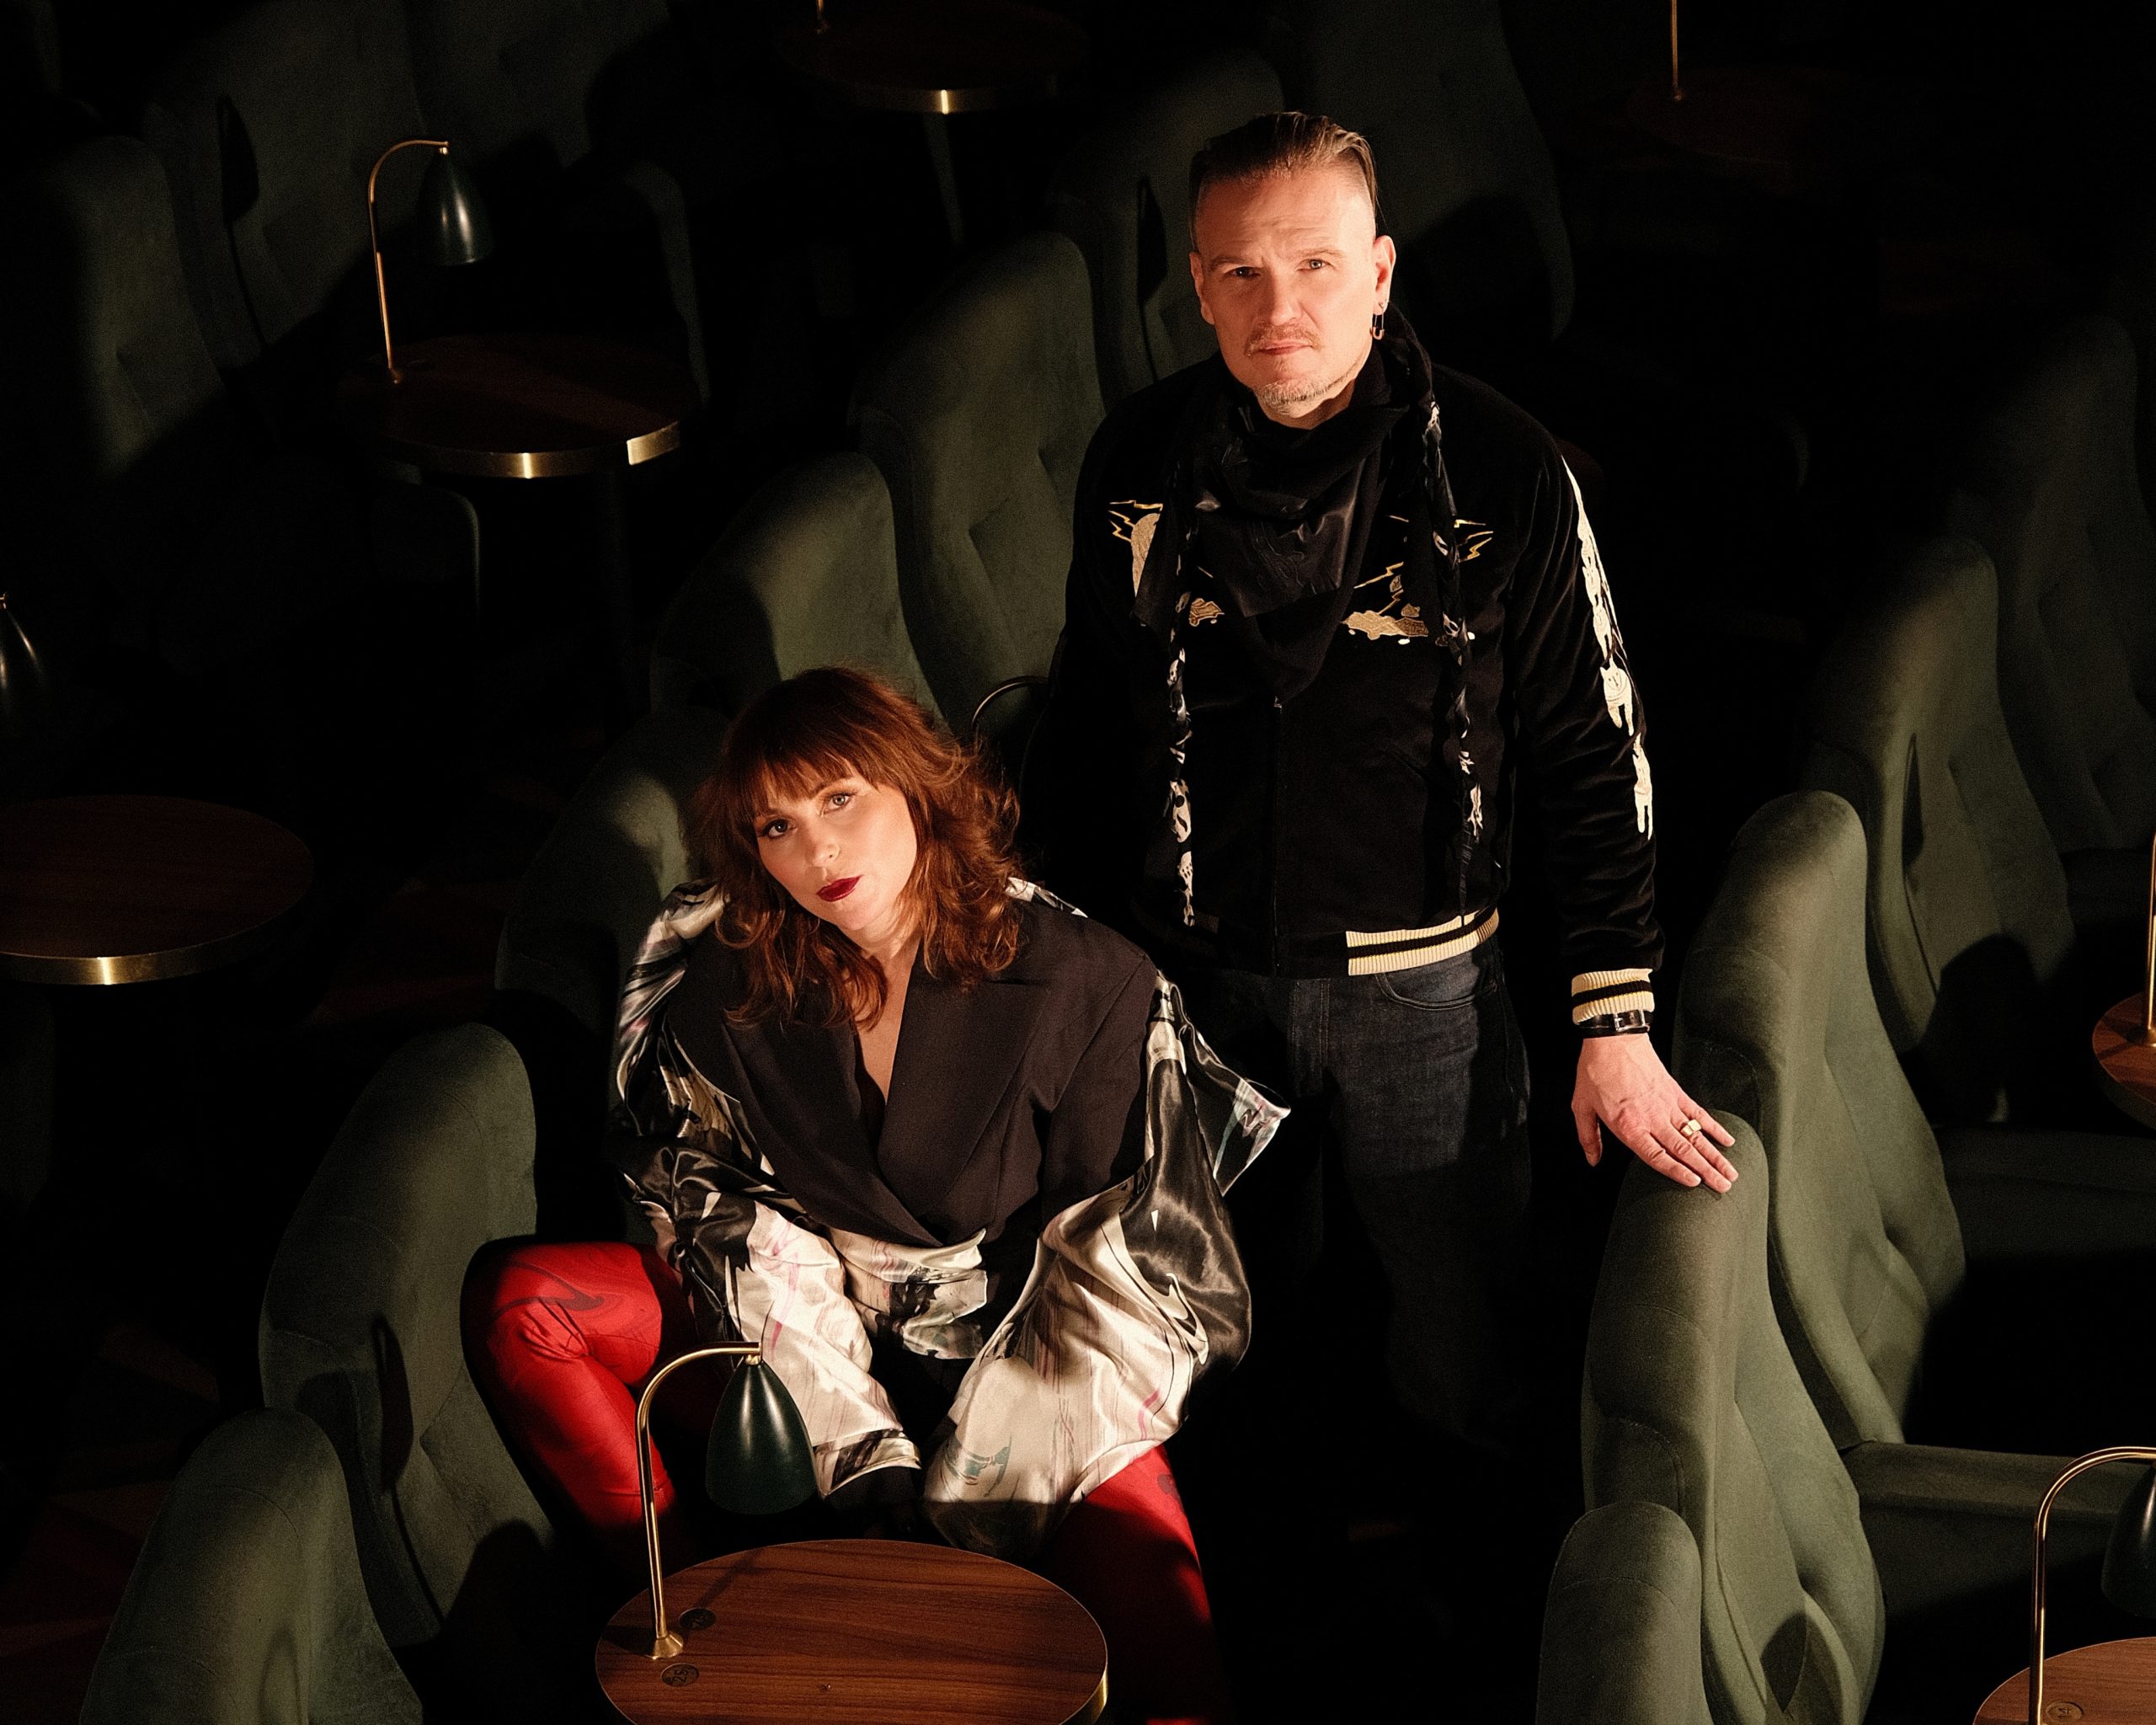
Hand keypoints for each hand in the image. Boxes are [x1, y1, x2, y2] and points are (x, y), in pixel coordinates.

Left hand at [1572, 1034, 1737, 1191]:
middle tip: (1724, 1187)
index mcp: (1629, 1126)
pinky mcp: (1676, 1092)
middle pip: (1684, 1151)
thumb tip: (1593, 1159)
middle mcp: (1653, 1119)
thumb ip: (1588, 1137)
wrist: (1613, 1040)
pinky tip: (1727, 1140)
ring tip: (1730, 1173)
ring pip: (1696, 1136)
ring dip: (1715, 1156)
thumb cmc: (1596, 1072)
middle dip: (1707, 1171)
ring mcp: (1668, 1105)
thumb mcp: (1581, 1106)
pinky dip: (1714, 1128)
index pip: (1658, 1157)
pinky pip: (1699, 1113)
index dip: (1677, 1172)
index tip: (1695, 1184)